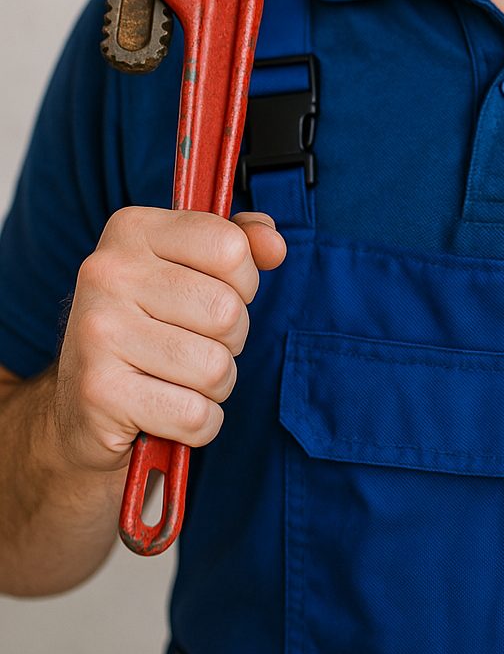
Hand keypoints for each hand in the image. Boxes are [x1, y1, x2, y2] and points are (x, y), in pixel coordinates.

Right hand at [50, 208, 285, 472]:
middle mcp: (108, 273)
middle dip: (229, 340)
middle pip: (227, 312)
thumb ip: (239, 244)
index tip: (214, 294)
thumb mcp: (189, 269)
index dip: (243, 282)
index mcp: (132, 229)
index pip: (230, 247)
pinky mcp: (100, 393)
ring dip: (214, 385)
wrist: (79, 411)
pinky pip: (196, 415)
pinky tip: (166, 411)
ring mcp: (99, 332)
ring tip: (178, 379)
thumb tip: (274, 245)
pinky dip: (197, 424)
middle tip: (193, 345)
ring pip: (216, 367)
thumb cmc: (149, 328)